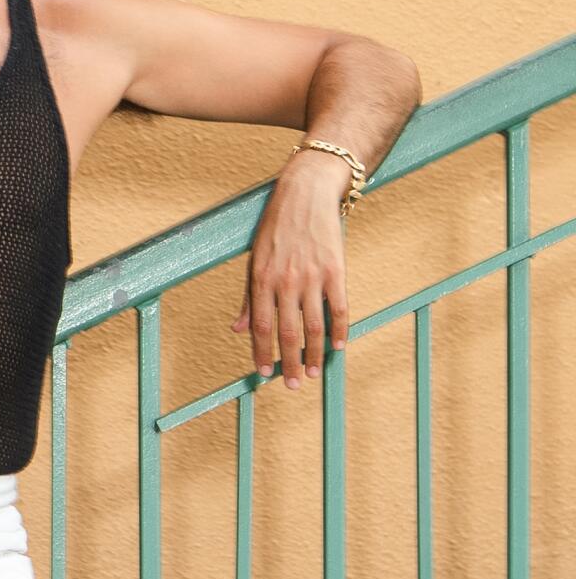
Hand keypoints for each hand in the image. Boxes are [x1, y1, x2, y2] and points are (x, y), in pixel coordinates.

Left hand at [233, 151, 351, 387]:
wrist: (306, 193)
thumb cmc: (276, 226)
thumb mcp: (254, 258)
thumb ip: (249, 296)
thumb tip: (238, 329)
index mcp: (262, 279)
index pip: (260, 327)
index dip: (262, 354)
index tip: (263, 375)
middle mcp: (286, 281)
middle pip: (288, 333)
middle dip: (290, 364)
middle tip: (293, 385)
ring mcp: (312, 276)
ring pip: (314, 326)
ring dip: (315, 354)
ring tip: (314, 373)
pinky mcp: (336, 270)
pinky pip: (339, 308)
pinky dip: (339, 330)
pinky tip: (338, 347)